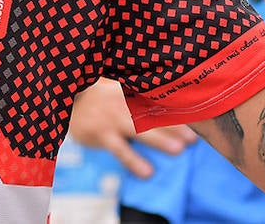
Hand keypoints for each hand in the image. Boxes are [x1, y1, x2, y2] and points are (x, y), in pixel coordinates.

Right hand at [68, 78, 195, 177]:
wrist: (66, 100)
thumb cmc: (99, 100)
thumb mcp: (118, 93)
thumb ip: (140, 99)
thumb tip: (173, 112)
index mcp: (131, 92)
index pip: (157, 100)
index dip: (176, 108)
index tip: (198, 115)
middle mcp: (124, 103)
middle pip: (153, 113)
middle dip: (174, 125)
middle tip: (194, 138)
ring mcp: (112, 118)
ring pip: (139, 129)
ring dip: (159, 139)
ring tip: (178, 150)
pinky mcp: (100, 133)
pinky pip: (119, 149)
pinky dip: (133, 160)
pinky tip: (146, 172)